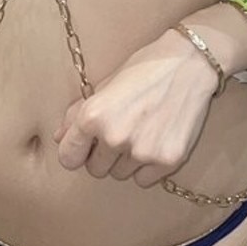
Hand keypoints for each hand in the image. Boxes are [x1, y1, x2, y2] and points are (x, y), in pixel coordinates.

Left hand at [53, 29, 217, 188]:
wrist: (187, 65)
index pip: (68, 157)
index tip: (83, 148)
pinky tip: (154, 141)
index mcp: (93, 115)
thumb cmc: (142, 69)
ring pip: (120, 175)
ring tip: (138, 132)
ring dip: (125, 161)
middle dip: (101, 156)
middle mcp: (114, 137)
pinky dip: (146, 167)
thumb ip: (78, 113)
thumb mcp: (104, 85)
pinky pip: (144, 180)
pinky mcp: (167, 161)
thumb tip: (59, 137)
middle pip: (95, 170)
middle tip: (117, 133)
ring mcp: (142, 151)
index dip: (74, 153)